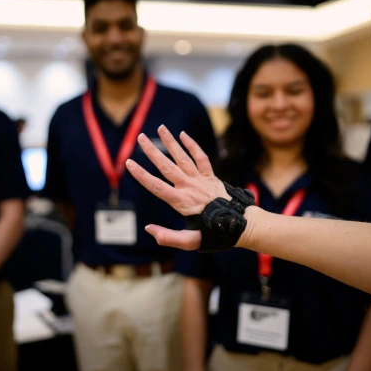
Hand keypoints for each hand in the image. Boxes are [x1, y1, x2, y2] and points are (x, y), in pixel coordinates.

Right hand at [125, 125, 228, 249]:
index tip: (129, 163)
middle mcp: (189, 187)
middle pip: (166, 166)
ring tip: (161, 128)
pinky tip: (183, 135)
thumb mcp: (190, 242)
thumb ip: (168, 237)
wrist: (241, 225)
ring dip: (171, 142)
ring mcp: (200, 180)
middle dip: (152, 151)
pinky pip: (201, 157)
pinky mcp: (211, 176)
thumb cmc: (214, 234)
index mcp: (181, 202)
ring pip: (182, 157)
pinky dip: (192, 145)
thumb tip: (148, 229)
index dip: (142, 175)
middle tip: (140, 137)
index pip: (157, 186)